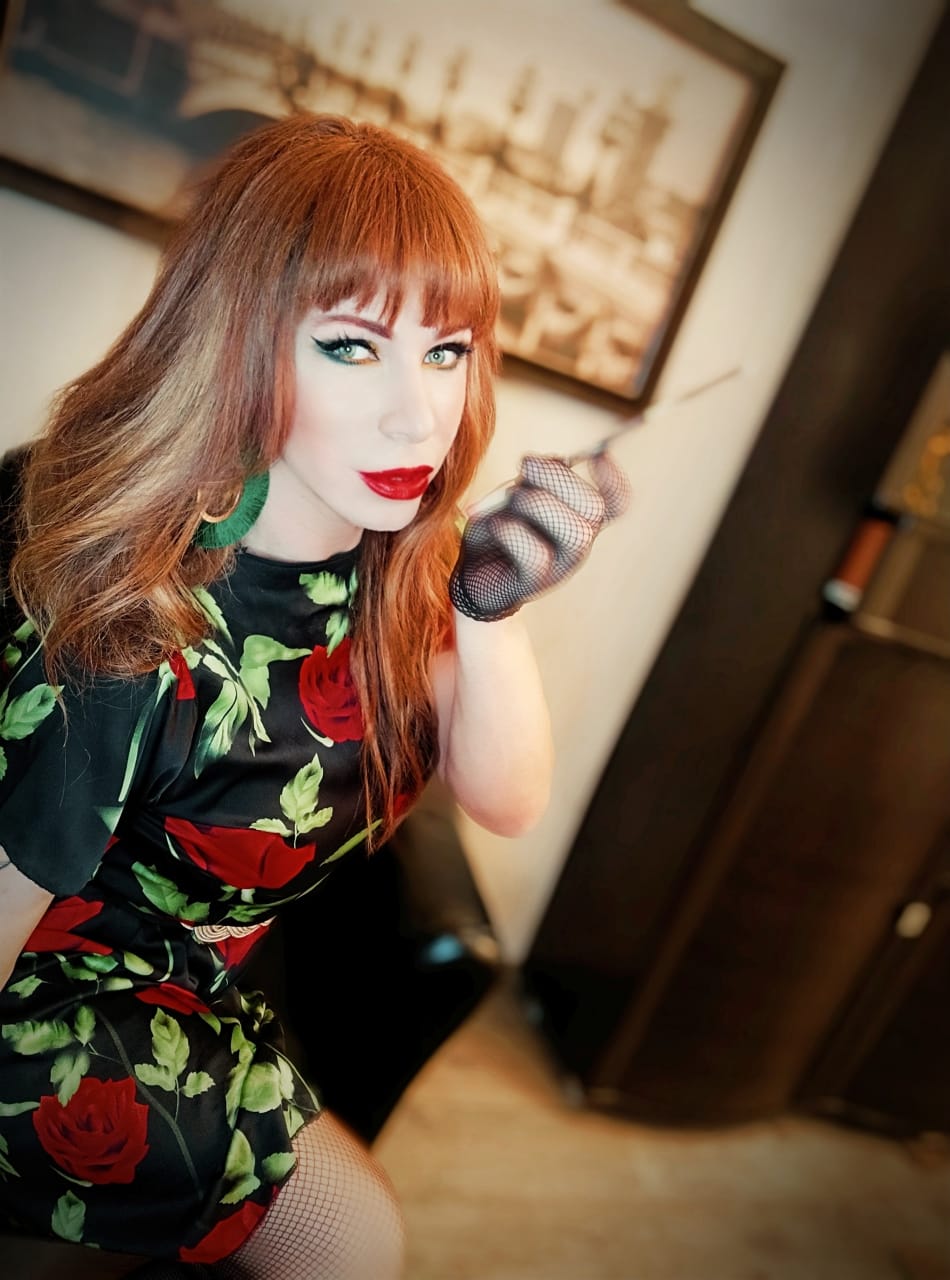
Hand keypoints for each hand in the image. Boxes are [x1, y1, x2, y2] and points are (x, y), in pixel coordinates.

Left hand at [449, 451, 629, 621]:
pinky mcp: (533, 584)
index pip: (615, 502)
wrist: (468, 574)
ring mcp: (559, 567)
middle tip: (524, 464)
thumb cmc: (497, 528)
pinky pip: (535, 555)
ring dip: (537, 503)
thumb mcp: (516, 493)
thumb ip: (538, 477)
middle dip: (559, 478)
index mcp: (579, 518)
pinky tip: (493, 524)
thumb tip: (559, 462)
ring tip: (510, 499)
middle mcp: (577, 543)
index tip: (598, 453)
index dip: (614, 479)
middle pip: (595, 508)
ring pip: (574, 532)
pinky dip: (511, 530)